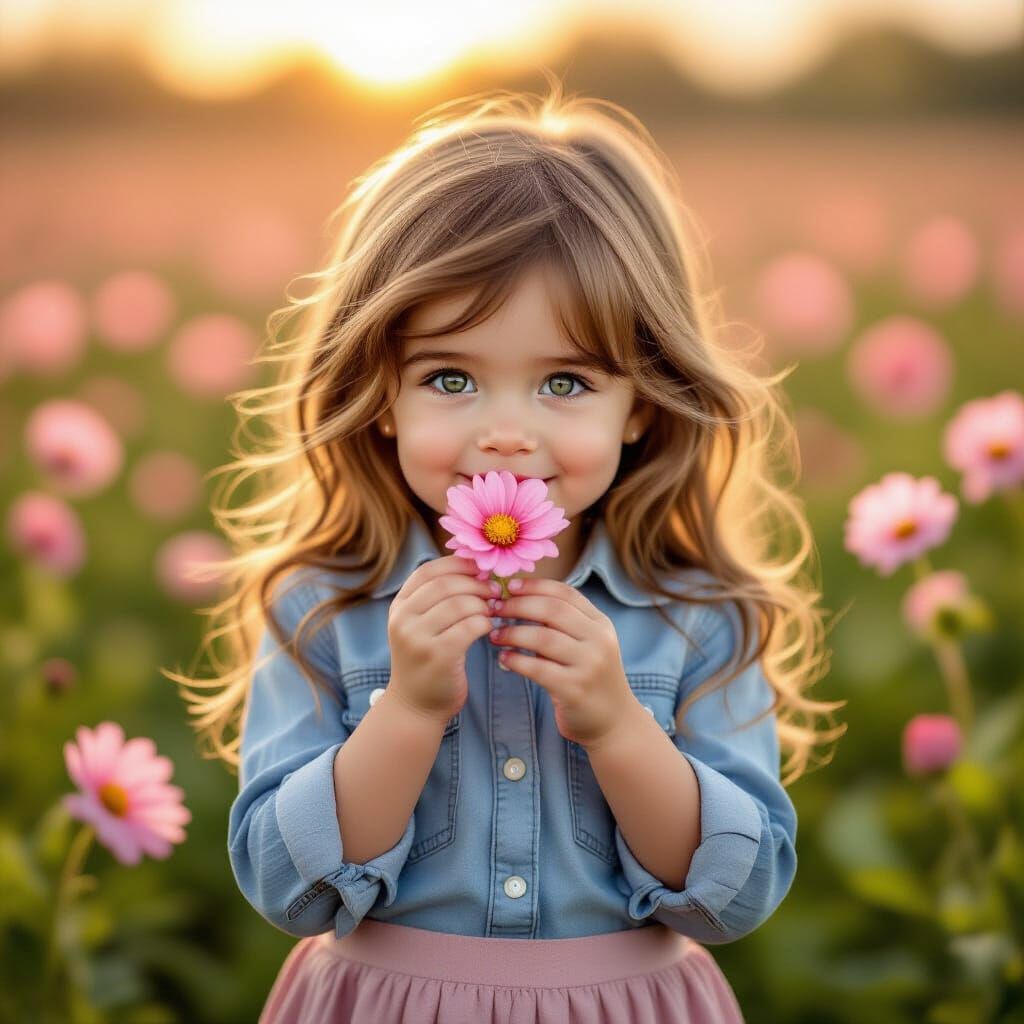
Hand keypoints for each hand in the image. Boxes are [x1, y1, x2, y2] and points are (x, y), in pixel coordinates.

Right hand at [388, 555, 496, 722]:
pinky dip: (485, 623)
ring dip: (483, 605)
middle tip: (495, 591)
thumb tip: (477, 569)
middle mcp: (403, 619)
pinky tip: (489, 630)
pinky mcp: (438, 656)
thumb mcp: (420, 625)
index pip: (429, 571)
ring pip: (460, 604)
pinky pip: (470, 627)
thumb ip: (438, 599)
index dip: (458, 564)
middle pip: (446, 584)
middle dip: (476, 584)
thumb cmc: (426, 660)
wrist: (415, 706)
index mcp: (399, 606)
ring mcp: (417, 638)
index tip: (480, 569)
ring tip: (492, 611)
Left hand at [487, 577, 636, 747]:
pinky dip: (516, 660)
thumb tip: (517, 599)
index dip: (535, 586)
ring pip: (543, 637)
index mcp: (601, 624)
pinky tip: (504, 659)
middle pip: (552, 610)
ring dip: (513, 633)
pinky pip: (538, 668)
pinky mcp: (575, 689)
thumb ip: (563, 625)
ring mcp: (589, 665)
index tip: (509, 587)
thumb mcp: (586, 645)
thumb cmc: (590, 678)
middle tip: (494, 609)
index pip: (566, 593)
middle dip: (518, 606)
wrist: (615, 722)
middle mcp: (599, 640)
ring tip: (495, 635)